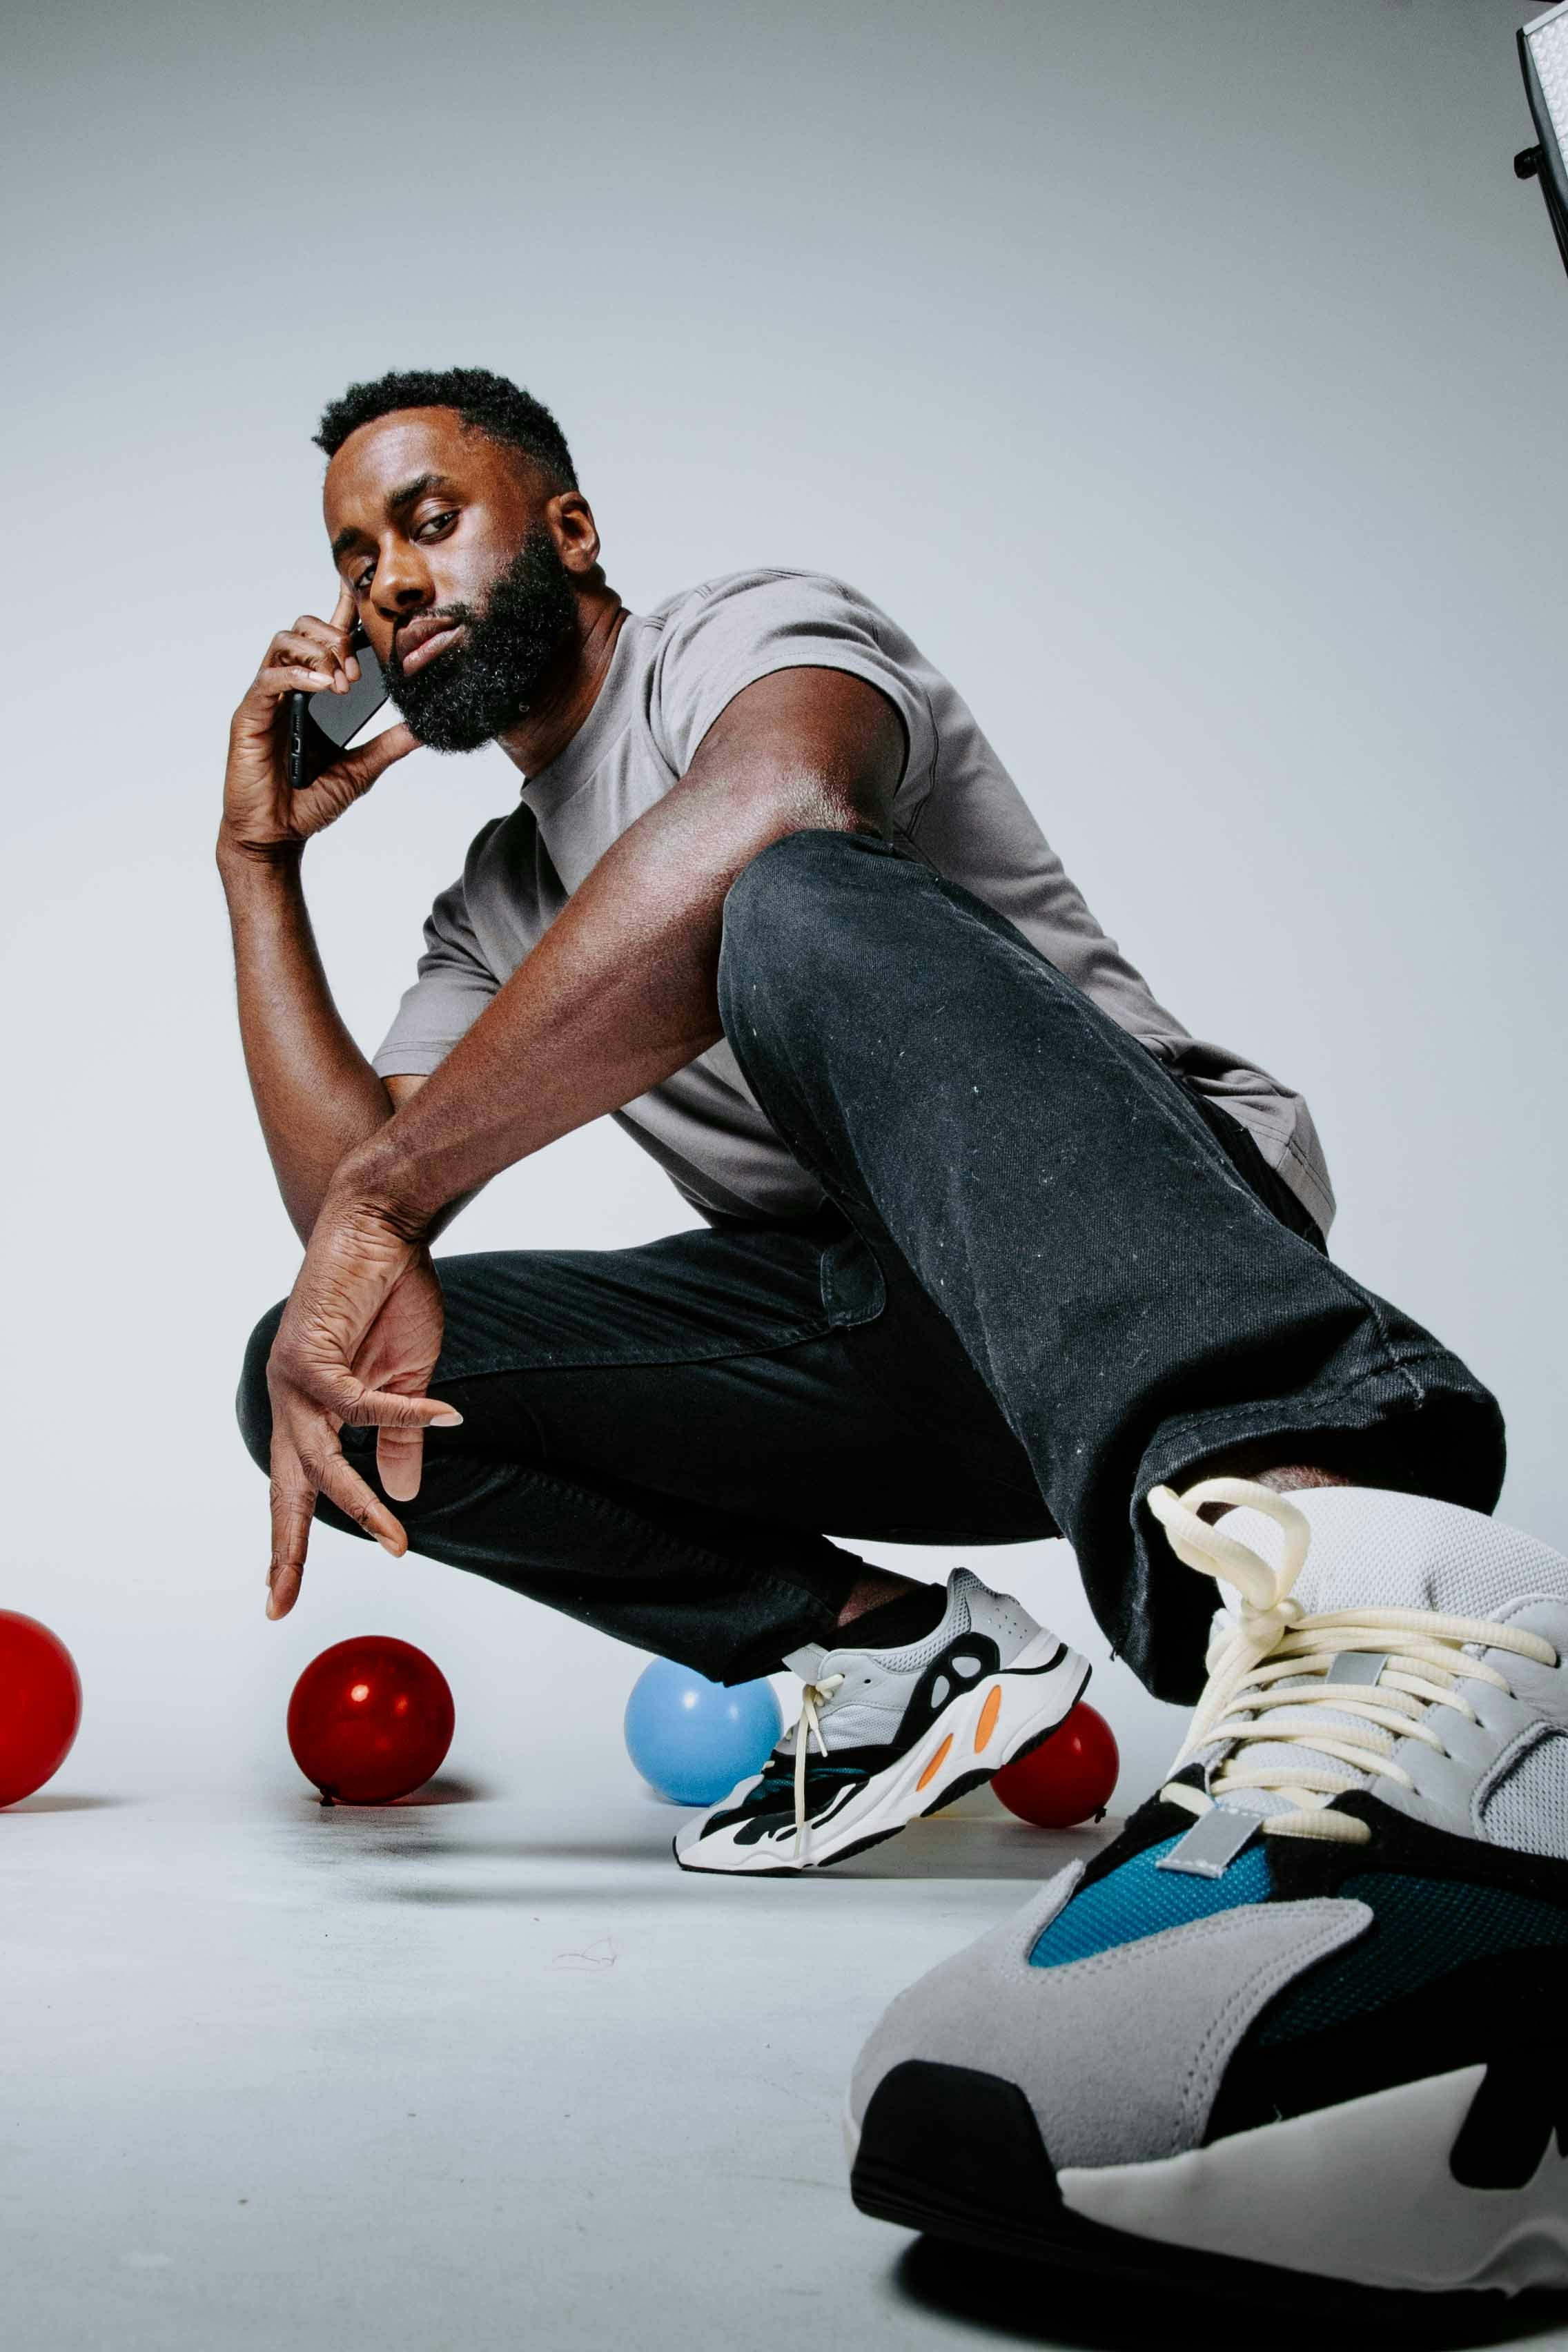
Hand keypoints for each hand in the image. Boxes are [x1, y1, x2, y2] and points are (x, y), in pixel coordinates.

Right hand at [221, 583, 416, 862]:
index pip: (327, 639)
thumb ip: (390, 744)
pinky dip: (298, 674)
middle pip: (304, 628)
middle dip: (337, 638)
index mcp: (313, 692)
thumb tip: (425, 726)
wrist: (277, 836)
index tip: (367, 594)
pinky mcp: (250, 715)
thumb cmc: (309, 802)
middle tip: (358, 673)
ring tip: (343, 682)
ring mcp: (267, 698)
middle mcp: (288, 687)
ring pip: (285, 642)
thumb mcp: (362, 769)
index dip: (343, 612)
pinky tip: (323, 688)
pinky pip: (270, 677)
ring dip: (319, 651)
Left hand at [263, 1201, 460, 1620]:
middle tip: (281, 1604)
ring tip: (395, 1541)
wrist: (385, 1221)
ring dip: (358, 1501)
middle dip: (287, 1547)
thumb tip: (402, 1496)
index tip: (280, 1594)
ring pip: (320, 1458)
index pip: (295, 1484)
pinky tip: (444, 1420)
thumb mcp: (408, 1380)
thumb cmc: (396, 1292)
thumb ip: (399, 1439)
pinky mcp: (309, 1349)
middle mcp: (288, 1395)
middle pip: (287, 1486)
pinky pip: (356, 1402)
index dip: (289, 1538)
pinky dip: (403, 1416)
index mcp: (307, 1405)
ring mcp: (292, 1373)